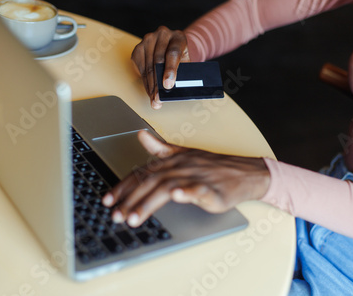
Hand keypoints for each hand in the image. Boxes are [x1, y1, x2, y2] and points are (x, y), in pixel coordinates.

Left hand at [102, 130, 270, 226]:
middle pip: (150, 182)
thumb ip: (160, 148)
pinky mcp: (211, 188)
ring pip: (167, 188)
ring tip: (134, 218)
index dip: (123, 187)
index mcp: (172, 161)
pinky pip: (198, 188)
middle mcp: (180, 167)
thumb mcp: (184, 154)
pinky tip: (177, 196)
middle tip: (116, 216)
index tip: (108, 201)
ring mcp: (196, 176)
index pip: (142, 173)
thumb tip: (141, 135)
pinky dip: (187, 192)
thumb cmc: (213, 166)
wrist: (244, 173)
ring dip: (148, 203)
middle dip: (130, 200)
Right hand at [131, 26, 189, 109]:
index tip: (168, 85)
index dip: (170, 70)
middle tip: (158, 98)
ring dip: (150, 86)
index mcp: (178, 37)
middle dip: (157, 83)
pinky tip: (149, 91)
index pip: (173, 53)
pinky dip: (145, 82)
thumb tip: (175, 91)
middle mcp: (162, 35)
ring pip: (148, 66)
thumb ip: (182, 73)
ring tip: (154, 99)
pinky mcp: (138, 48)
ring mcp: (148, 40)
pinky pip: (140, 68)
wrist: (172, 47)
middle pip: (158, 61)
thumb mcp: (186, 63)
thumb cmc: (181, 57)